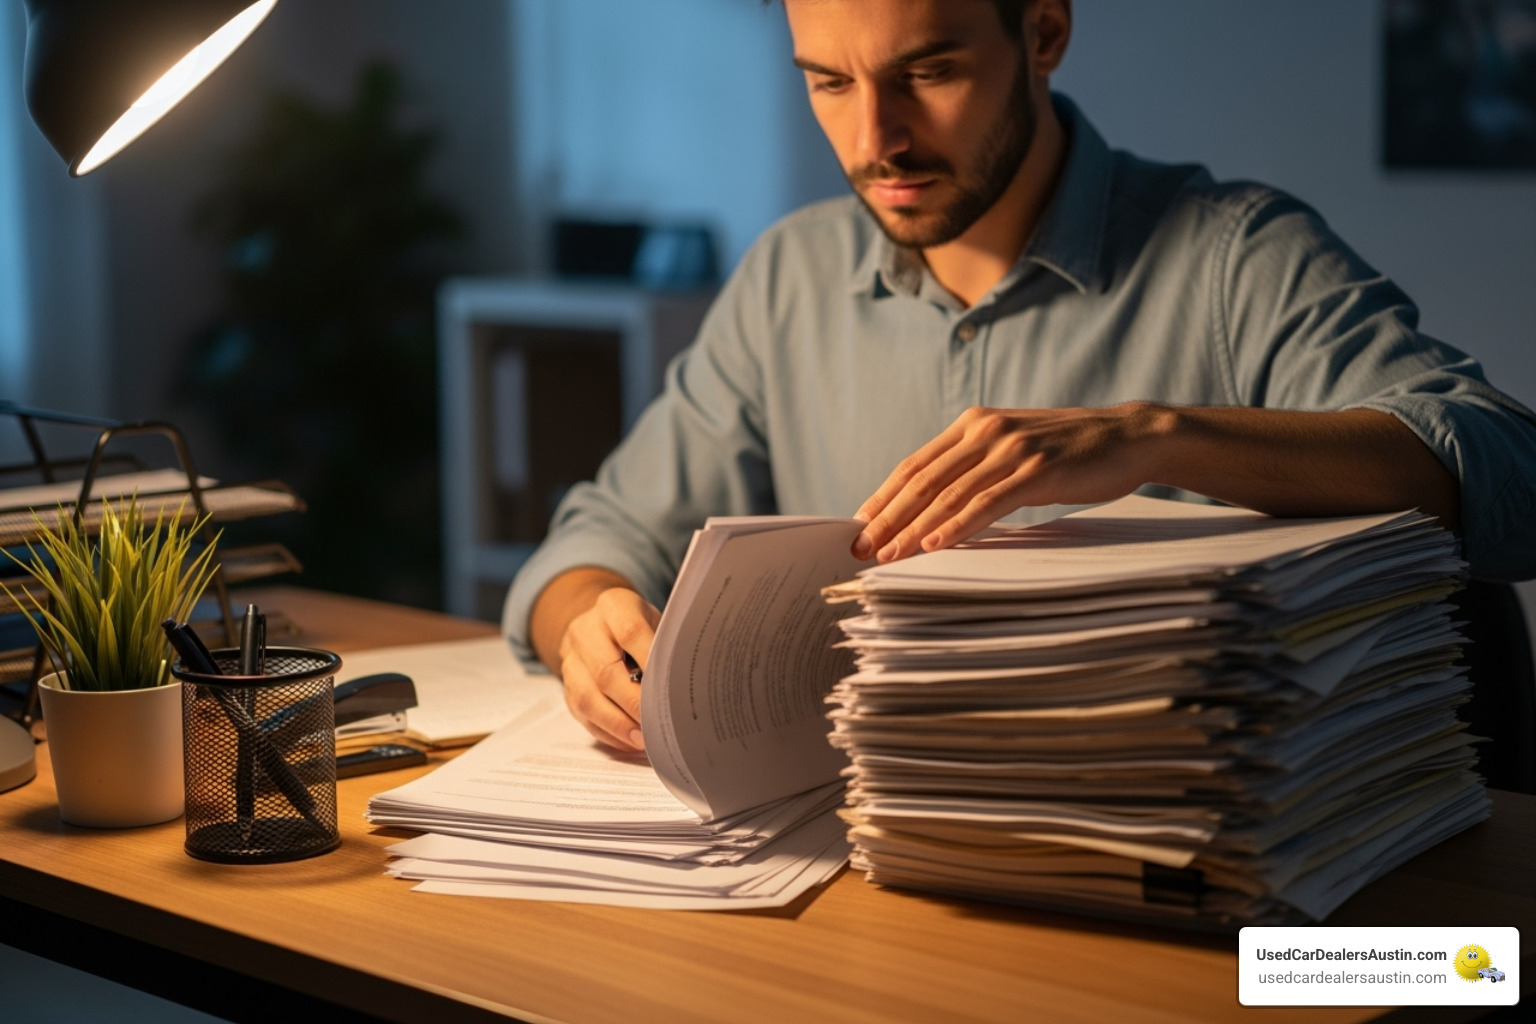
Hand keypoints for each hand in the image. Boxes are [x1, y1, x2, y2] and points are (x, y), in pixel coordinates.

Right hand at [557, 587, 661, 751]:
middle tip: (658, 724)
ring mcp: (570, 658)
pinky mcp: (565, 685)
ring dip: (617, 723)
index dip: (650, 661)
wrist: (600, 622)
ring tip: (643, 740)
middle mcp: (585, 630)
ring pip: (587, 697)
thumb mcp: (656, 620)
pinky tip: (628, 740)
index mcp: (612, 605)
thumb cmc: (640, 625)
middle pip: (605, 671)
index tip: (669, 688)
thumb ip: (666, 644)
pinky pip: (581, 713)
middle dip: (634, 703)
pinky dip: (607, 731)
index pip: (630, 632)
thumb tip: (684, 681)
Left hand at [852, 403, 1166, 561]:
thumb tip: (931, 506)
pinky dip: (957, 525)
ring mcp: (1010, 448)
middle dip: (887, 518)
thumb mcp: (1012, 451)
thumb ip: (974, 468)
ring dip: (913, 528)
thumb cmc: (1067, 452)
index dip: (883, 497)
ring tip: (888, 555)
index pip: (915, 465)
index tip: (857, 527)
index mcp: (972, 424)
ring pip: (949, 494)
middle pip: (923, 480)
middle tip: (860, 549)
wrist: (1127, 436)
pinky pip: (987, 503)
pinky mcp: (1036, 469)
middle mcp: (984, 430)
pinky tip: (934, 544)